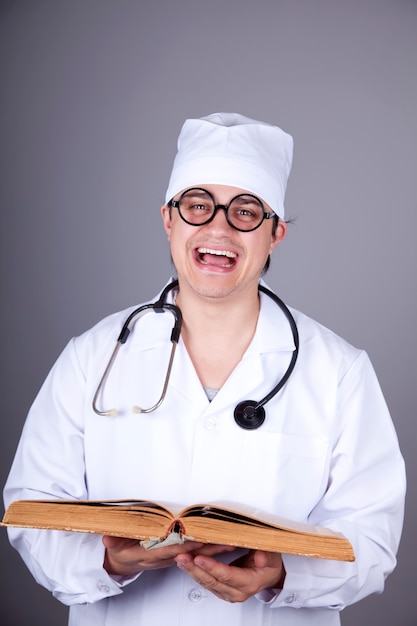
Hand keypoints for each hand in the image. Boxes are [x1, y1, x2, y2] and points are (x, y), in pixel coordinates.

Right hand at [102, 536, 234, 576]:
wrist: (123, 562)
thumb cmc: (121, 550)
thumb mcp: (113, 545)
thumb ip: (113, 541)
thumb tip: (107, 538)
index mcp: (152, 553)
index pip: (172, 549)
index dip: (186, 544)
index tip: (201, 537)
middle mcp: (165, 557)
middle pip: (190, 553)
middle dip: (209, 548)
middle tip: (228, 540)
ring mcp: (172, 557)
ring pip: (196, 554)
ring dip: (214, 549)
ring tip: (232, 542)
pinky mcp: (177, 556)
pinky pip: (196, 553)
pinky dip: (209, 549)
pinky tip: (222, 543)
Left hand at [175, 549, 284, 602]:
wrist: (270, 574)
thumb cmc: (270, 563)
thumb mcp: (273, 555)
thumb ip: (267, 554)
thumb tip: (260, 556)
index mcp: (249, 583)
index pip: (227, 575)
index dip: (212, 567)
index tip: (199, 558)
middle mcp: (237, 592)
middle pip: (212, 581)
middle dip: (195, 569)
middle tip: (182, 557)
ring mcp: (228, 593)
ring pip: (206, 583)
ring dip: (192, 571)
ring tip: (181, 559)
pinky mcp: (222, 590)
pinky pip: (206, 582)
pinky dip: (195, 572)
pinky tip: (187, 563)